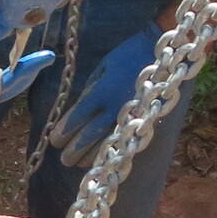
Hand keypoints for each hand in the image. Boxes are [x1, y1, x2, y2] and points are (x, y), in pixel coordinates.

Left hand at [52, 30, 162, 167]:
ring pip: (108, 141)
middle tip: (64, 160)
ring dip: (92, 155)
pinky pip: (125, 138)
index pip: (78, 116)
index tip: (54, 140)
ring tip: (79, 164)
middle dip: (75, 149)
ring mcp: (130, 115)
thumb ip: (91, 87)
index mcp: (100, 91)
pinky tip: (105, 158)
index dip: (64, 130)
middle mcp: (114, 107)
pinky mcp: (144, 119)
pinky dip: (113, 150)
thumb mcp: (103, 66)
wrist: (161, 53)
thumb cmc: (128, 55)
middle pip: (90, 134)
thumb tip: (80, 106)